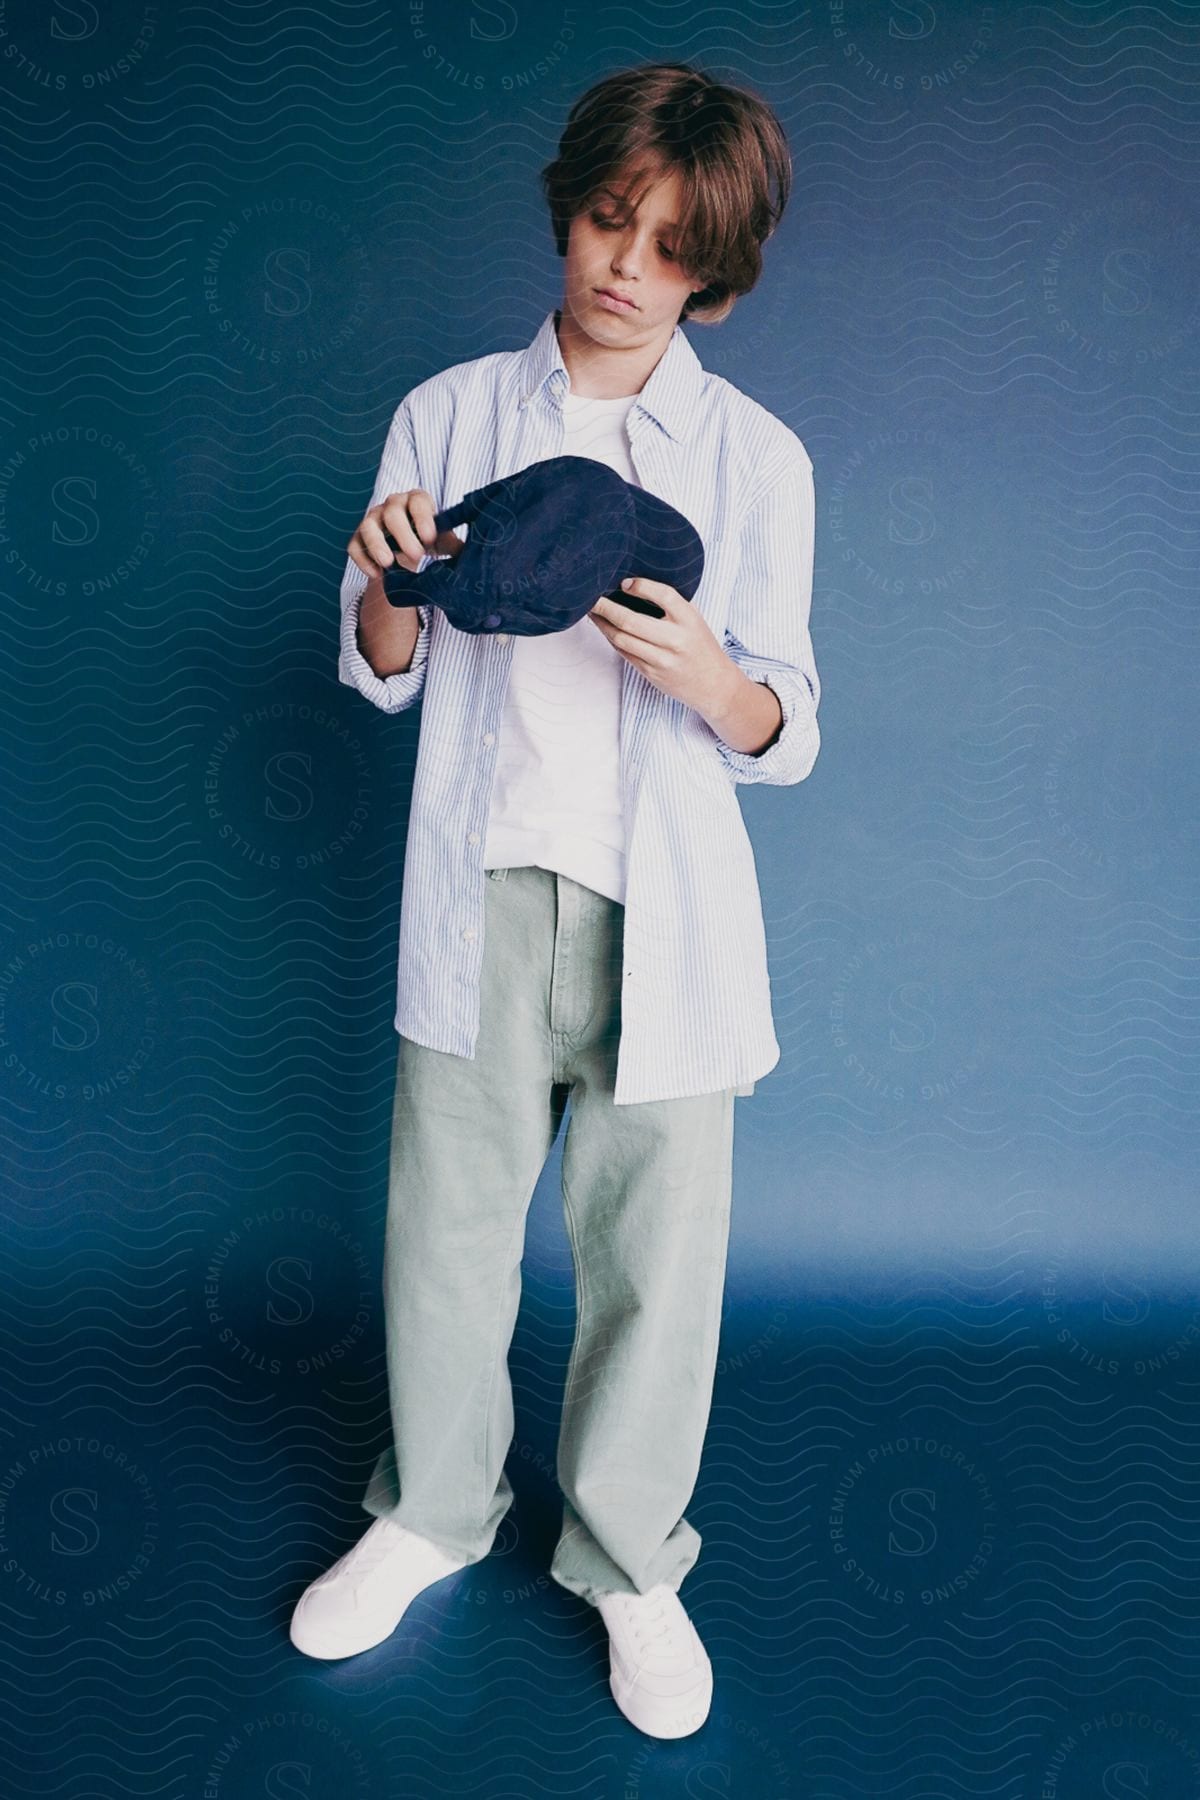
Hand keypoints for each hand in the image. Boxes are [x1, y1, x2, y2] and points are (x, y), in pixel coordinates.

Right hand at [347, 490, 463, 578]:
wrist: (408, 547)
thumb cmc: (429, 538)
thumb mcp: (444, 539)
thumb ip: (455, 544)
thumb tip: (476, 554)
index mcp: (416, 500)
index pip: (418, 501)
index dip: (423, 518)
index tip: (431, 538)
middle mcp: (392, 505)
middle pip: (392, 513)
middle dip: (403, 534)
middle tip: (417, 555)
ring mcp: (373, 519)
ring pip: (368, 526)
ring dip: (377, 545)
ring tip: (389, 564)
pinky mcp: (359, 537)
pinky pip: (354, 545)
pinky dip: (363, 560)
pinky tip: (376, 575)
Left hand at [588, 578, 736, 717]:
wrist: (712, 684)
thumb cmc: (700, 645)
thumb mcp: (694, 618)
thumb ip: (672, 603)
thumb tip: (635, 584)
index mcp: (689, 620)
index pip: (663, 595)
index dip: (641, 586)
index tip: (624, 582)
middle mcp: (675, 640)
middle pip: (631, 621)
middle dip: (606, 607)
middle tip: (591, 597)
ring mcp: (661, 659)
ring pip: (622, 639)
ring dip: (602, 624)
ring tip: (592, 612)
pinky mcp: (651, 673)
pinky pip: (624, 653)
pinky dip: (611, 638)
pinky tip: (604, 627)